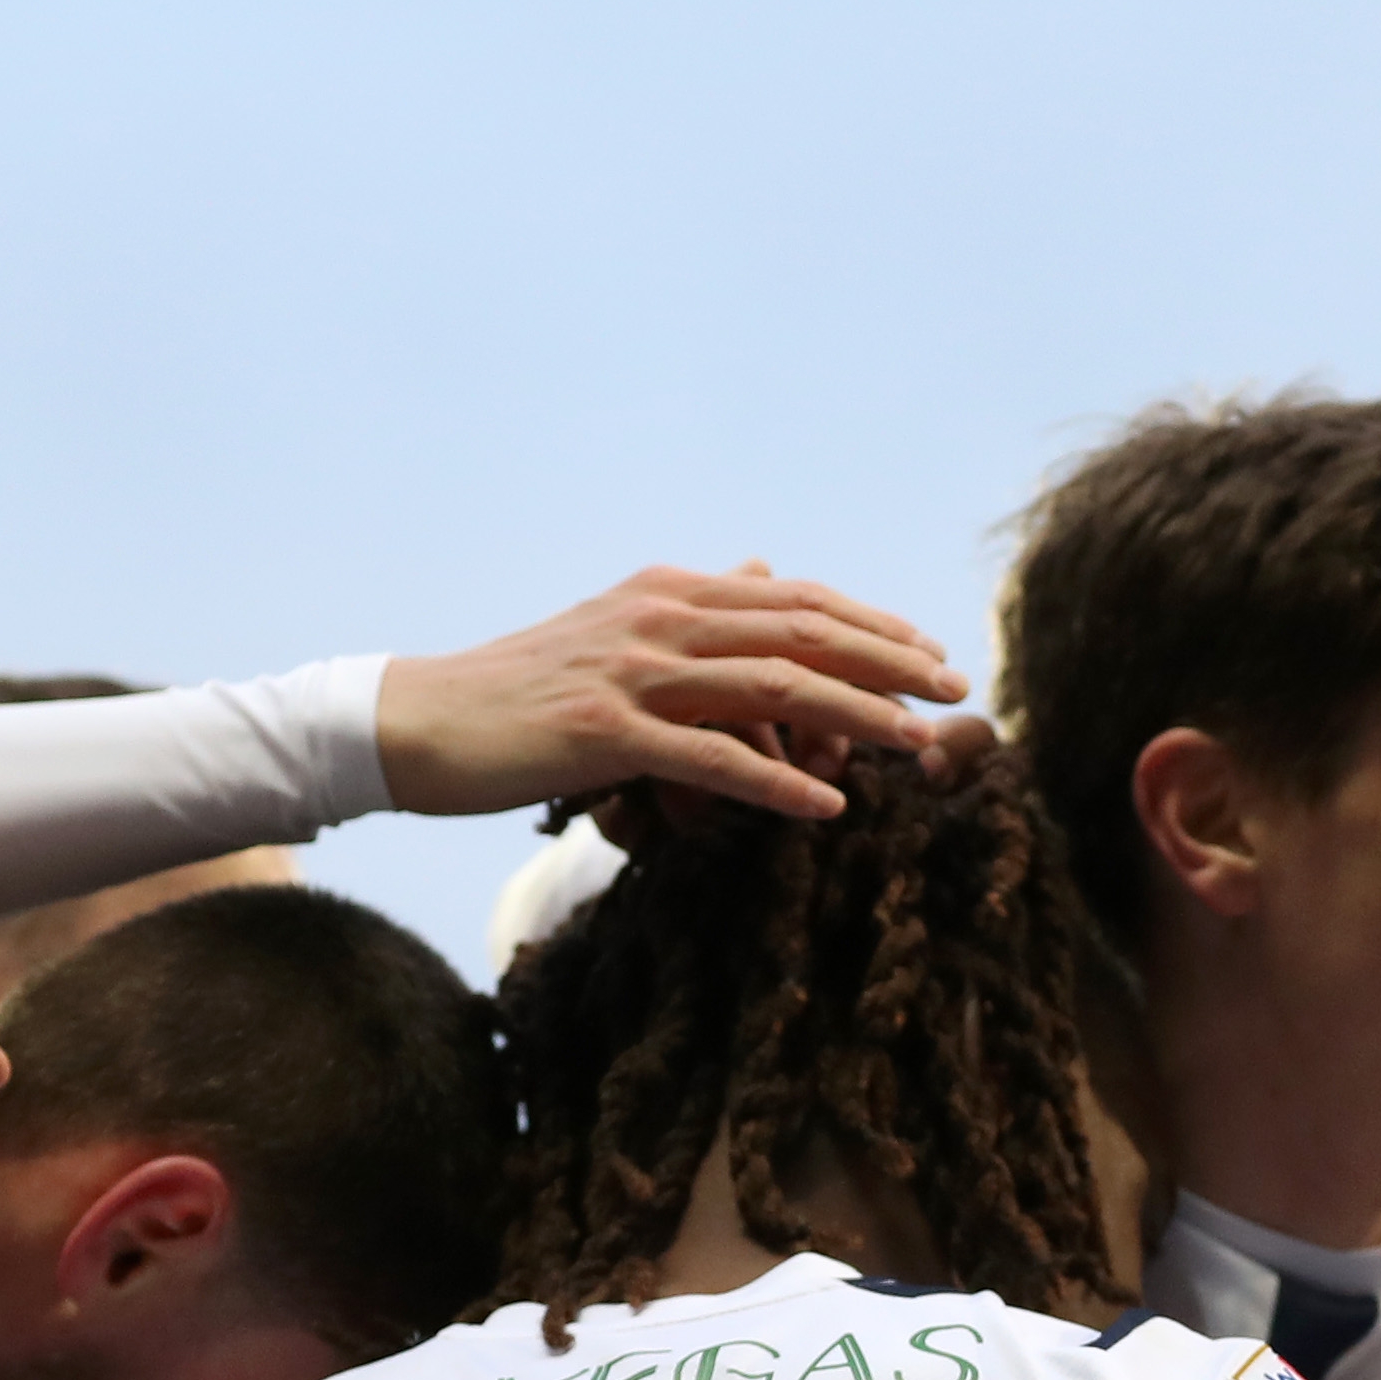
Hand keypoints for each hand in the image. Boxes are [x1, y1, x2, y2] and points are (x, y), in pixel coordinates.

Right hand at [375, 566, 963, 826]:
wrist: (423, 721)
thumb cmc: (522, 691)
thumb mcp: (615, 633)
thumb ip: (690, 609)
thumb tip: (760, 570)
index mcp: (669, 591)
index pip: (795, 599)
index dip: (873, 623)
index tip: (933, 652)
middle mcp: (661, 616)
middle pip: (803, 630)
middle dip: (890, 660)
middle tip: (957, 690)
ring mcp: (634, 672)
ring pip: (773, 686)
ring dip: (858, 717)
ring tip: (920, 748)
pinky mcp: (606, 732)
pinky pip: (712, 759)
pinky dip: (779, 782)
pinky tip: (831, 808)